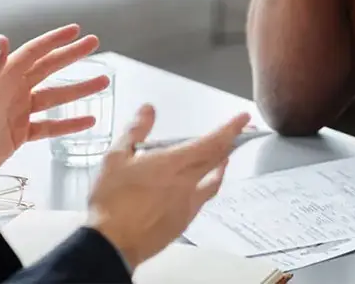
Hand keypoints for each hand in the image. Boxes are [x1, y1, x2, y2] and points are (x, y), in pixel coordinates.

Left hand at [0, 25, 109, 181]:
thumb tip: (2, 39)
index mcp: (3, 77)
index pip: (34, 52)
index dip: (54, 40)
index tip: (76, 30)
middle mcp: (14, 90)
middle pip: (49, 68)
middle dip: (71, 55)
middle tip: (94, 43)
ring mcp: (19, 111)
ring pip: (56, 96)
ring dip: (79, 89)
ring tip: (104, 82)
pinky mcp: (21, 133)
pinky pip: (51, 125)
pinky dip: (70, 123)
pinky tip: (89, 120)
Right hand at [87, 106, 250, 269]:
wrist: (112, 244)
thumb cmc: (111, 201)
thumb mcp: (116, 158)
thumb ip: (136, 131)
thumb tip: (148, 110)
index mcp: (172, 164)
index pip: (211, 142)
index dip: (230, 129)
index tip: (243, 119)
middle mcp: (186, 183)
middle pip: (217, 160)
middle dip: (232, 143)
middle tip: (240, 133)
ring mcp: (188, 204)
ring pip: (214, 181)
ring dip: (221, 166)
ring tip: (223, 159)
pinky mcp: (183, 222)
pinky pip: (202, 199)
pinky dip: (207, 187)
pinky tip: (200, 187)